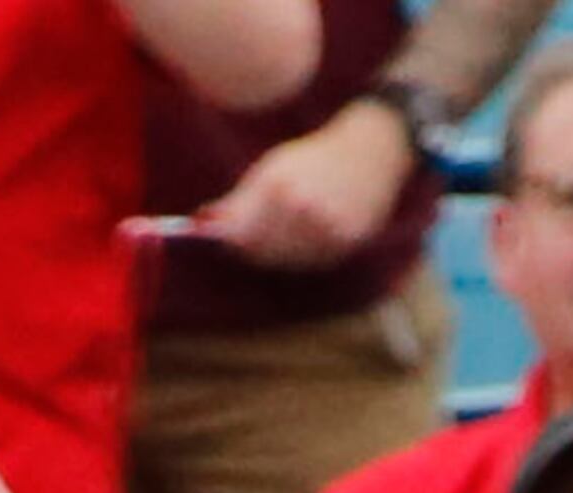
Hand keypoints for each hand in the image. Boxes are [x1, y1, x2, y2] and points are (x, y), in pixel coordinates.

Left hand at [195, 103, 417, 264]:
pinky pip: (311, 261)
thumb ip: (238, 202)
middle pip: (261, 252)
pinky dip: (302, 254)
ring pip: (286, 260)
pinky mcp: (346, 243)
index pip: (241, 235)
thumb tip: (202, 224)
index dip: (227, 240)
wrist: (369, 151)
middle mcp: (302, 211)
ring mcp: (326, 230)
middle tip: (245, 236)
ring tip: (279, 229)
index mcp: (279, 188)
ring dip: (276, 251)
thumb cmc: (313, 157)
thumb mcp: (273, 169)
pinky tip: (303, 235)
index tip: (218, 236)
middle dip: (250, 246)